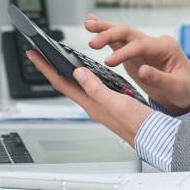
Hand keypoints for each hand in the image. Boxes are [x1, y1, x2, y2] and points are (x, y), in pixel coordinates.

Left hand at [25, 50, 151, 144]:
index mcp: (92, 104)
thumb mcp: (117, 103)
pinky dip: (85, 74)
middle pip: (65, 82)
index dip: (46, 67)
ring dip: (65, 70)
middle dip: (51, 66)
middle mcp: (93, 103)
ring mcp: (101, 103)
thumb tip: (78, 73)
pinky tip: (88, 70)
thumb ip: (97, 89)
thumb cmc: (139, 124)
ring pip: (77, 83)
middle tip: (40, 52)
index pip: (61, 82)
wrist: (156, 137)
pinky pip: (92, 85)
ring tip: (58, 58)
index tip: (33, 53)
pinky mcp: (111, 101)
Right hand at [84, 16, 189, 114]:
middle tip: (92, 43)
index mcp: (166, 47)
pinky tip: (94, 25)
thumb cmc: (188, 89)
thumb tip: (142, 70)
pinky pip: (120, 42)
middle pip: (129, 33)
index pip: (140, 45)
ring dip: (105, 29)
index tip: (109, 62)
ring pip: (122, 34)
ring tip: (88, 25)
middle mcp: (155, 43)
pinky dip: (107, 34)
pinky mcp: (137, 55)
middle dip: (110, 35)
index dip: (124, 53)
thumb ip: (160, 79)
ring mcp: (145, 48)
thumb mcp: (178, 87)